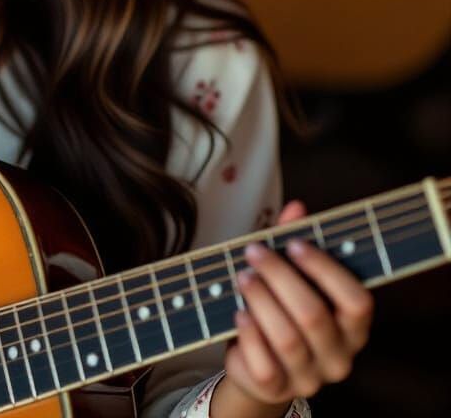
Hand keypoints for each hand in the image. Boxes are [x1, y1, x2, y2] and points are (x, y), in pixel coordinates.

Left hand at [217, 200, 373, 413]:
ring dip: (260, 300)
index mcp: (353, 327)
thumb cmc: (281, 308)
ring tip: (242, 276)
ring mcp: (309, 377)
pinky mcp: (276, 389)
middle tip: (253, 251)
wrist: (259, 364)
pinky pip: (263, 363)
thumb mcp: (291, 275)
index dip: (326, 269)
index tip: (294, 243)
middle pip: (313, 315)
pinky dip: (248, 333)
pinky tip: (238, 312)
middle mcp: (339, 356)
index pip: (358, 301)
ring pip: (287, 339)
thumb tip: (297, 207)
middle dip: (279, 277)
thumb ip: (294, 241)